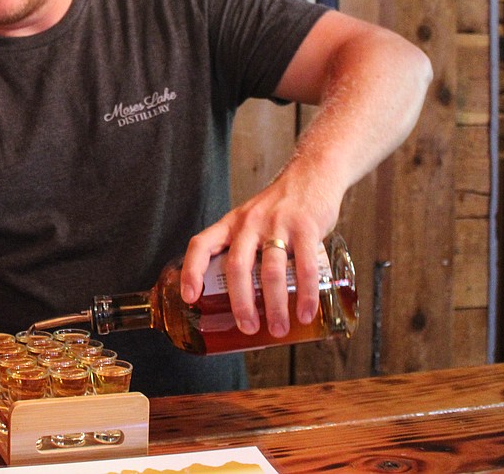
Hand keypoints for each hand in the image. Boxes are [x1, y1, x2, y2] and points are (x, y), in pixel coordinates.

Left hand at [179, 170, 338, 337]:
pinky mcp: (306, 227)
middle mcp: (250, 223)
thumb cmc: (279, 207)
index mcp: (231, 223)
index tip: (190, 297)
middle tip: (248, 328)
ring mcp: (278, 224)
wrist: (313, 174)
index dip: (191, 271)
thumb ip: (245, 250)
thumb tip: (244, 299)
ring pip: (270, 271)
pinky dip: (305, 294)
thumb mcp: (251, 220)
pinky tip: (305, 313)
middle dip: (241, 303)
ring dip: (274, 306)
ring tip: (279, 330)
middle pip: (237, 267)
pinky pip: (305, 267)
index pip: (201, 244)